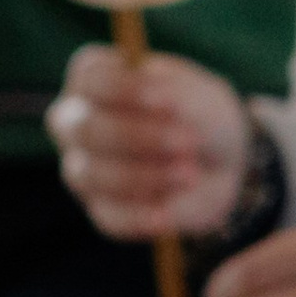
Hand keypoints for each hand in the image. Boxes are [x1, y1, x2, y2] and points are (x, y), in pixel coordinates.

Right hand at [48, 45, 247, 237]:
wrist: (219, 166)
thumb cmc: (199, 117)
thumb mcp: (200, 97)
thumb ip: (178, 94)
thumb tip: (161, 98)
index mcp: (92, 79)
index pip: (90, 79)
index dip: (126, 89)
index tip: (169, 100)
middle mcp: (76, 122)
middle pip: (86, 129)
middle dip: (140, 137)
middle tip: (189, 142)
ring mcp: (83, 168)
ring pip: (94, 175)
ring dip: (146, 176)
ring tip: (191, 174)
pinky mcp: (102, 208)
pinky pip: (109, 217)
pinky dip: (139, 217)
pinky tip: (166, 216)